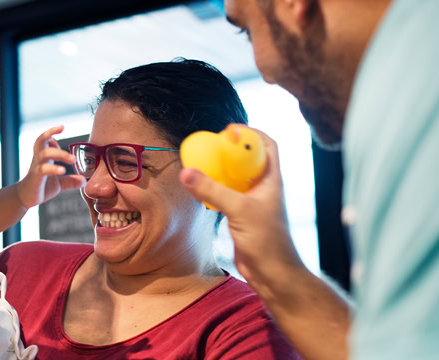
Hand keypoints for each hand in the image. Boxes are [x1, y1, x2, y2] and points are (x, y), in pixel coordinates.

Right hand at [16, 125, 85, 208]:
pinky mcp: (35, 178)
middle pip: (41, 140)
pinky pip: (43, 169)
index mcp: (43, 157)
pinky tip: (62, 170)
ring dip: (59, 153)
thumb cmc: (40, 187)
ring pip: (44, 153)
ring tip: (72, 160)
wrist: (25, 198)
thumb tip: (84, 180)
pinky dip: (53, 168)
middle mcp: (38, 159)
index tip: (62, 130)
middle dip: (51, 134)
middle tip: (65, 134)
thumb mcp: (59, 183)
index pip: (44, 139)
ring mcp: (36, 167)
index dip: (51, 133)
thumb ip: (71, 180)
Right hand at [179, 128, 303, 292]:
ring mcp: (253, 203)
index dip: (251, 134)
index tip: (229, 130)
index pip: (267, 146)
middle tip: (211, 145)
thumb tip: (186, 172)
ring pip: (236, 178)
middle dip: (231, 150)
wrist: (272, 274)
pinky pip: (226, 196)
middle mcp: (263, 188)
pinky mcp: (242, 217)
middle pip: (248, 160)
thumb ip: (212, 191)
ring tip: (203, 164)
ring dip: (221, 171)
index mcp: (272, 180)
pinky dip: (214, 190)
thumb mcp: (239, 210)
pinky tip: (201, 191)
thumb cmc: (267, 241)